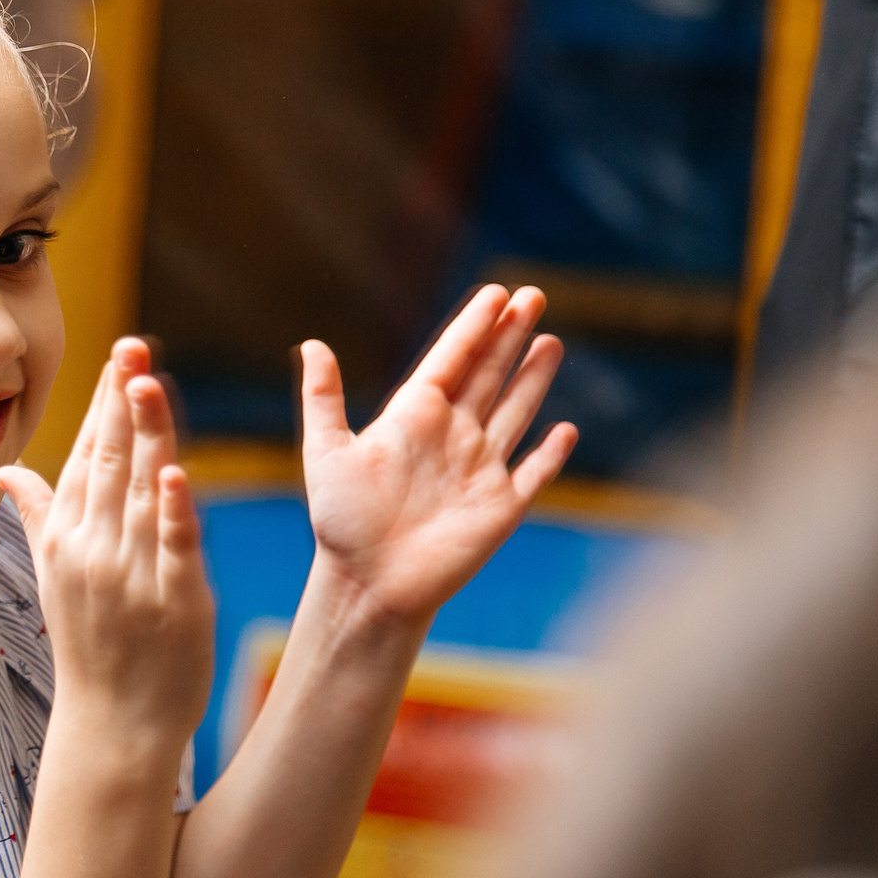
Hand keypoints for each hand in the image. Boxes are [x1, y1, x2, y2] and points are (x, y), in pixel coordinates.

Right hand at [0, 338, 214, 747]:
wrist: (114, 723)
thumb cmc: (90, 646)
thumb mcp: (53, 576)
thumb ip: (38, 516)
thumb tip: (6, 473)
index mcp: (67, 539)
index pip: (85, 457)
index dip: (103, 405)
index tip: (119, 357)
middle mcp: (92, 550)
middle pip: (110, 463)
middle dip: (122, 403)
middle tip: (134, 347)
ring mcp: (131, 575)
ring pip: (143, 493)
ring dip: (148, 436)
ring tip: (150, 382)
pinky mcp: (173, 602)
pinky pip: (174, 548)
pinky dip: (177, 510)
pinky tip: (179, 471)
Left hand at [300, 286, 575, 624]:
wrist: (367, 584)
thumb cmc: (341, 522)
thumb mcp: (326, 452)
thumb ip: (323, 398)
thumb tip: (311, 343)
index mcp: (412, 417)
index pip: (451, 359)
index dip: (474, 326)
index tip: (496, 293)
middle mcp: (450, 436)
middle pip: (488, 374)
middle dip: (510, 335)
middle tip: (533, 295)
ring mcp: (478, 468)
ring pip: (514, 411)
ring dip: (533, 378)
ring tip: (550, 340)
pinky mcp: (500, 506)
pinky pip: (533, 472)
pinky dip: (550, 453)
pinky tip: (565, 429)